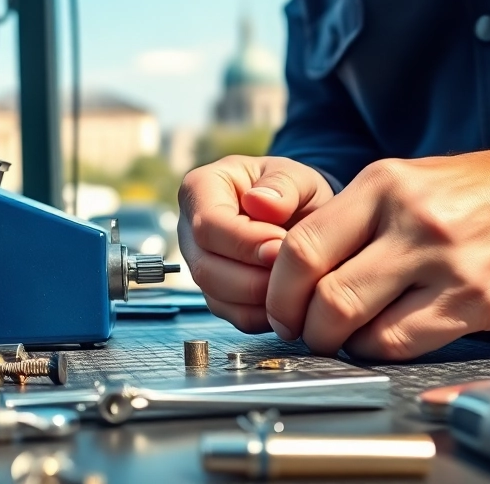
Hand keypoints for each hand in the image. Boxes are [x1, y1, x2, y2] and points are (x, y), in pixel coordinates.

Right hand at [178, 156, 333, 332]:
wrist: (299, 211)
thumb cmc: (290, 190)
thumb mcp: (294, 175)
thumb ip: (282, 186)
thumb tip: (262, 204)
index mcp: (200, 189)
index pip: (208, 224)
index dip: (245, 242)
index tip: (281, 246)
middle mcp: (190, 229)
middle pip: (205, 267)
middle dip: (253, 277)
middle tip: (292, 270)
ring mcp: (200, 263)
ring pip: (217, 296)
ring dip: (260, 298)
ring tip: (294, 282)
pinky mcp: (217, 292)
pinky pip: (234, 315)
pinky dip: (263, 314)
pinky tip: (288, 298)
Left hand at [264, 139, 489, 358]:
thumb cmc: (464, 192)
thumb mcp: (398, 180)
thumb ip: (346, 220)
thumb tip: (287, 273)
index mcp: (383, 185)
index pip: (303, 248)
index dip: (279, 290)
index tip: (279, 307)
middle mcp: (413, 222)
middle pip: (327, 296)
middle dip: (304, 327)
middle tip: (305, 331)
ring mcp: (449, 265)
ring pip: (362, 329)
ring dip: (340, 344)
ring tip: (343, 336)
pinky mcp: (477, 303)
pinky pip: (404, 344)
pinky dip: (377, 350)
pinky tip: (380, 337)